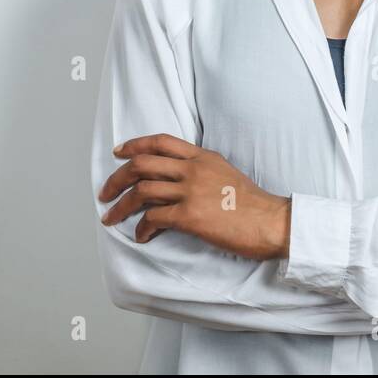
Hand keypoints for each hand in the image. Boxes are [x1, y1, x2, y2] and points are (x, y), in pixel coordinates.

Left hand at [98, 134, 291, 259]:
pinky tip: (142, 236)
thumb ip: (200, 170)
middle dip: (116, 178)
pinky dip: (142, 227)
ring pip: (142, 190)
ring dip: (121, 205)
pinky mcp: (190, 215)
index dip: (135, 145)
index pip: (161, 142)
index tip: (119, 153)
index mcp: (203, 157)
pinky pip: (153, 217)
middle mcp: (194, 169)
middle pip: (142, 164)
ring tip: (110, 217)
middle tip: (105, 192)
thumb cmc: (252, 204)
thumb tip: (174, 181)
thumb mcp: (226, 173)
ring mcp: (191, 191)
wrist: (272, 221)